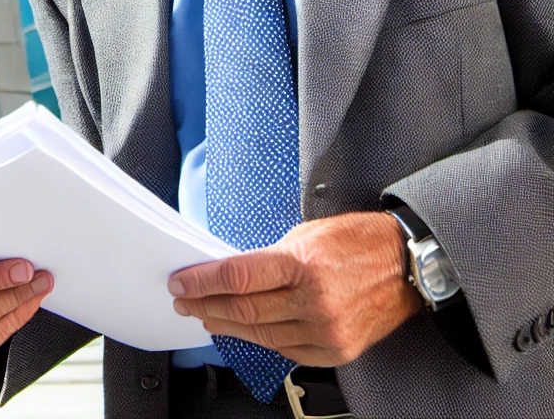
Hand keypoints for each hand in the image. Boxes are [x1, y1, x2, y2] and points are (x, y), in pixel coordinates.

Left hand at [169, 211, 421, 366]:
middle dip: (206, 305)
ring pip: (261, 334)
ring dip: (227, 325)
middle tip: (185, 301)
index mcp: (303, 264)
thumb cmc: (357, 242)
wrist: (405, 265)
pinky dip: (261, 339)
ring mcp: (326, 331)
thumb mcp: (306, 235)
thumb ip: (269, 258)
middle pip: (244, 309)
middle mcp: (314, 301)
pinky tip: (244, 330)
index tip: (181, 283)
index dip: (202, 282)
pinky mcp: (337, 350)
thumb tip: (233, 273)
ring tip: (206, 316)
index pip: (238, 277)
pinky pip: (287, 350)